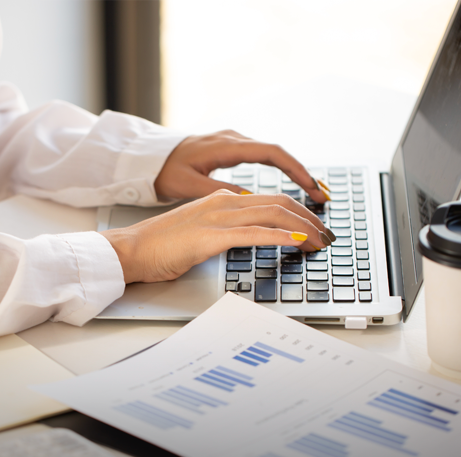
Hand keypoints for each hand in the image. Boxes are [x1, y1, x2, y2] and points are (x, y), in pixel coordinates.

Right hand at [100, 190, 333, 283]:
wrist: (131, 249)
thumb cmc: (163, 246)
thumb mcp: (202, 231)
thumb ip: (226, 230)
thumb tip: (250, 237)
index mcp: (222, 200)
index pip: (271, 201)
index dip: (298, 213)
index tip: (314, 228)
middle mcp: (224, 203)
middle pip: (279, 204)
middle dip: (309, 219)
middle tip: (327, 235)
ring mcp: (217, 217)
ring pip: (272, 214)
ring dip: (303, 228)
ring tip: (320, 241)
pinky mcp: (210, 237)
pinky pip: (252, 233)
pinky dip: (279, 236)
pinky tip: (296, 241)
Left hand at [154, 130, 328, 203]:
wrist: (149, 158)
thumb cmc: (165, 171)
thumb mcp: (188, 185)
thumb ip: (220, 192)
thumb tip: (252, 201)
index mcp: (226, 146)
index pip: (272, 154)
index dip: (296, 170)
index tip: (312, 189)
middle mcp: (235, 140)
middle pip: (280, 155)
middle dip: (303, 176)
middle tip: (322, 198)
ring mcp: (234, 143)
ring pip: (274, 156)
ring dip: (295, 174)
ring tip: (313, 194)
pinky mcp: (232, 150)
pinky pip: (264, 159)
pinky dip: (281, 172)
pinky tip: (291, 186)